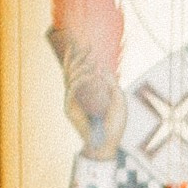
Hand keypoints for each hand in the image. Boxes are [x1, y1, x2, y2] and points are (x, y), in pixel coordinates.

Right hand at [48, 28, 122, 159]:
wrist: (108, 144)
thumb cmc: (114, 125)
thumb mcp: (118, 101)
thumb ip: (112, 85)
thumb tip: (104, 70)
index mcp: (86, 92)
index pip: (79, 70)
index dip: (80, 57)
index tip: (86, 44)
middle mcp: (76, 94)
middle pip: (70, 70)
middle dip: (77, 56)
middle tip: (86, 44)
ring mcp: (71, 101)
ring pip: (70, 76)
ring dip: (81, 66)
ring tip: (92, 59)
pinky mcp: (69, 108)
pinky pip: (73, 88)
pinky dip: (83, 79)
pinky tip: (93, 74)